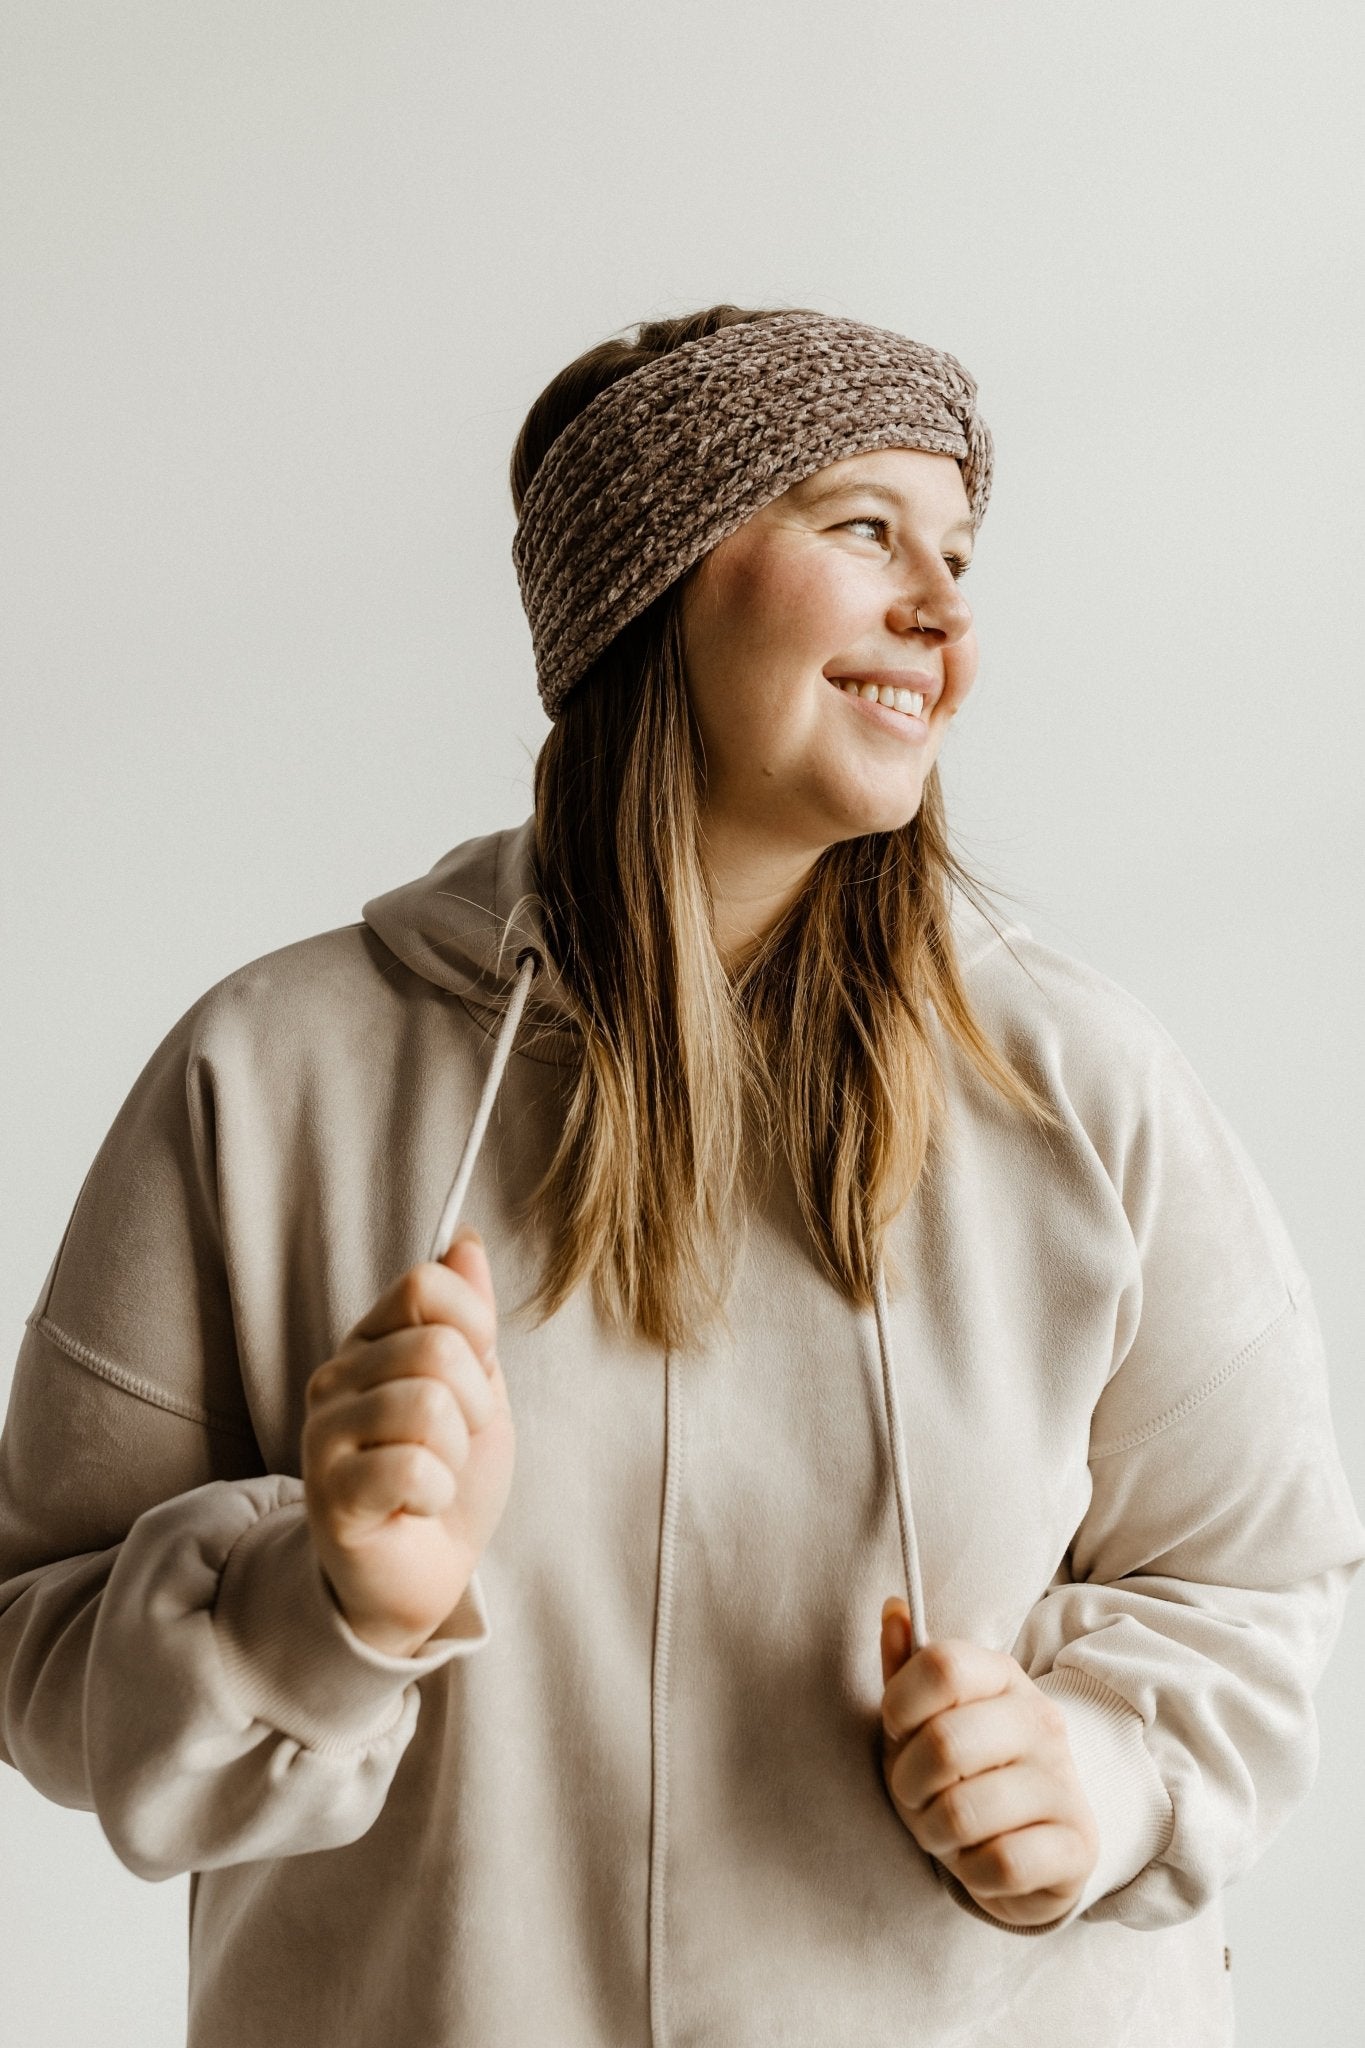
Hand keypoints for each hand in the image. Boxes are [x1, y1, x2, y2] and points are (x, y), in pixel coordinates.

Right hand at [301, 1229, 515, 1657]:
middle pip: (436, 1347)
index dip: (475, 1324)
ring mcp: (324, 1436)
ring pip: (427, 1405)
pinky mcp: (330, 1496)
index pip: (425, 1284)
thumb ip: (468, 1317)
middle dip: (476, 1403)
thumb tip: (465, 1240)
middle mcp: (336, 1379)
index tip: (478, 1372)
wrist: (427, 1572)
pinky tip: (416, 1506)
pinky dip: (436, 1492)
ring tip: (435, 1475)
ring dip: (455, 1453)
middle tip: (458, 1442)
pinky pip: (410, 1468)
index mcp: (370, 1342)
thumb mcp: (477, 1386)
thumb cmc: (449, 1477)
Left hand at [878, 1598, 1098, 1927]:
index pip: (942, 1665)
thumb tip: (892, 1609)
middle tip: (916, 1795)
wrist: (1036, 1841)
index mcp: (1000, 1676)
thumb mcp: (927, 1719)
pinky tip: (979, 1860)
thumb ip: (906, 1668)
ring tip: (945, 1830)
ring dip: (935, 1833)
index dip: (900, 1704)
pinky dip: (973, 1872)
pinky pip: (1000, 1864)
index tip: (897, 1730)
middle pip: (945, 1743)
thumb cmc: (965, 1773)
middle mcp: (1040, 1720)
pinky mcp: (1078, 1844)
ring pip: (964, 1811)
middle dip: (908, 1784)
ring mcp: (1064, 1782)